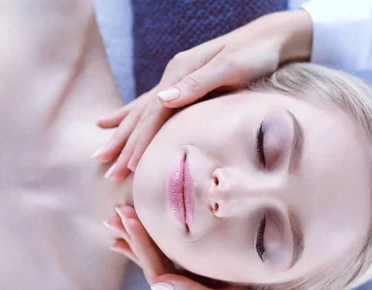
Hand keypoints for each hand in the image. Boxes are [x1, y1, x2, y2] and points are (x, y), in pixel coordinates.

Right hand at [93, 10, 312, 180]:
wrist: (270, 37)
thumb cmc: (256, 54)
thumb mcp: (230, 66)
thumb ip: (197, 84)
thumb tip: (163, 100)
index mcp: (180, 72)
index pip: (153, 113)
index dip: (140, 140)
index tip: (129, 166)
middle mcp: (172, 76)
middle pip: (141, 115)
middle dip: (123, 144)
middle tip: (105, 170)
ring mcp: (176, 80)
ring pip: (141, 112)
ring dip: (121, 135)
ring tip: (101, 154)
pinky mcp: (184, 85)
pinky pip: (150, 105)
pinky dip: (132, 116)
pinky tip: (117, 121)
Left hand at [105, 205, 330, 289]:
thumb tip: (158, 283)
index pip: (155, 273)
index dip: (141, 244)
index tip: (128, 218)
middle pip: (150, 267)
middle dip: (133, 240)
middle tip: (115, 214)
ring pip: (158, 263)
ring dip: (140, 242)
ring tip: (120, 222)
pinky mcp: (198, 284)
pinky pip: (172, 262)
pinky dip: (157, 247)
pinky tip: (144, 238)